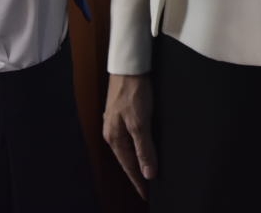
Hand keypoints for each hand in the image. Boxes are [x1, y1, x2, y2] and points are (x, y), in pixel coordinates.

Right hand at [103, 73, 156, 198]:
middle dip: (136, 172)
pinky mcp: (122, 113)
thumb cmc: (133, 92)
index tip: (147, 194)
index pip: (129, 166)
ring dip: (137, 159)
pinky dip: (137, 145)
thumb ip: (144, 149)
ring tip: (147, 170)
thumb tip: (148, 173)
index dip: (138, 181)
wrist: (129, 66)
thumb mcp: (141, 123)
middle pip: (126, 158)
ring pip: (127, 147)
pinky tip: (143, 146)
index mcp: (114, 137)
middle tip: (148, 186)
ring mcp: (115, 122)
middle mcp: (111, 131)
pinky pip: (129, 136)